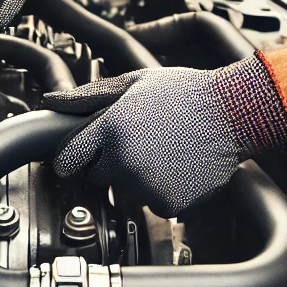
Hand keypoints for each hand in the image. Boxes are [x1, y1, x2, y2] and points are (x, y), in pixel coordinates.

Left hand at [45, 55, 286, 216]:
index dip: (72, 159)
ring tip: (164, 150)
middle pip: (97, 177)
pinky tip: (178, 167)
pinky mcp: (168, 204)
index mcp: (109, 128)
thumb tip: (51, 101)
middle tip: (140, 141)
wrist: (234, 112)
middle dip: (110, 162)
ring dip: (138, 177)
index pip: (67, 159)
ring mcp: (146, 185)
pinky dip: (162, 191)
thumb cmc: (185, 93)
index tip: (79, 159)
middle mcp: (124, 160)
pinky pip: (152, 204)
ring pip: (126, 191)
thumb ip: (87, 96)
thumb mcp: (133, 82)